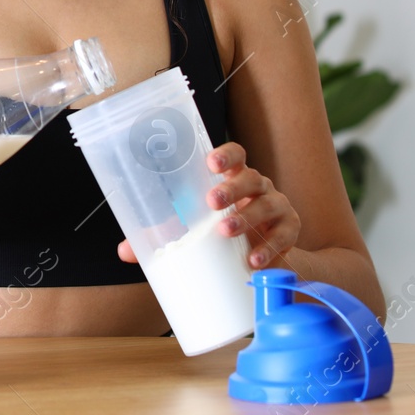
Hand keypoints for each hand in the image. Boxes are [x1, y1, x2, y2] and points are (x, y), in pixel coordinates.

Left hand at [116, 142, 300, 271]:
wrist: (265, 256)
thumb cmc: (223, 232)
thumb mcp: (195, 229)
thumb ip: (164, 235)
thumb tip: (124, 251)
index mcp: (234, 179)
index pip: (236, 155)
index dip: (226, 155)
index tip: (211, 163)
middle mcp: (258, 187)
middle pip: (251, 177)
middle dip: (232, 188)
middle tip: (212, 202)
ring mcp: (277, 207)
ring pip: (268, 203)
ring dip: (247, 216)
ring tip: (225, 231)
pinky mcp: (289, 231)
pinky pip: (283, 235)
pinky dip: (270, 247)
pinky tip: (253, 259)